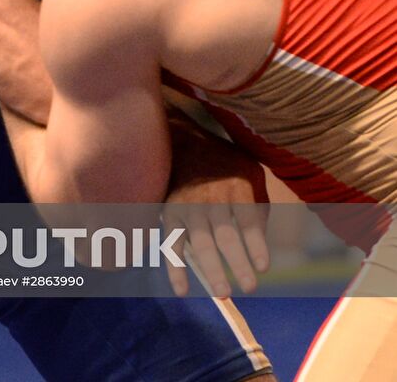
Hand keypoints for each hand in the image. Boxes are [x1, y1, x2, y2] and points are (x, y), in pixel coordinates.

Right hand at [163, 115, 269, 297]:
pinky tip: (183, 290)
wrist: (184, 141)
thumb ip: (258, 203)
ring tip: (224, 294)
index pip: (248, 220)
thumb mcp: (250, 171)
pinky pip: (172, 244)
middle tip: (249, 288)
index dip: (256, 244)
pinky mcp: (171, 213)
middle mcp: (213, 198)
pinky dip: (175, 268)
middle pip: (226, 235)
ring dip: (212, 270)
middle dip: (238, 263)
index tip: (264, 267)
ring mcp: (190, 207)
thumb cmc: (225, 162)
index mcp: (237, 187)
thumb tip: (260, 239)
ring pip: (201, 244)